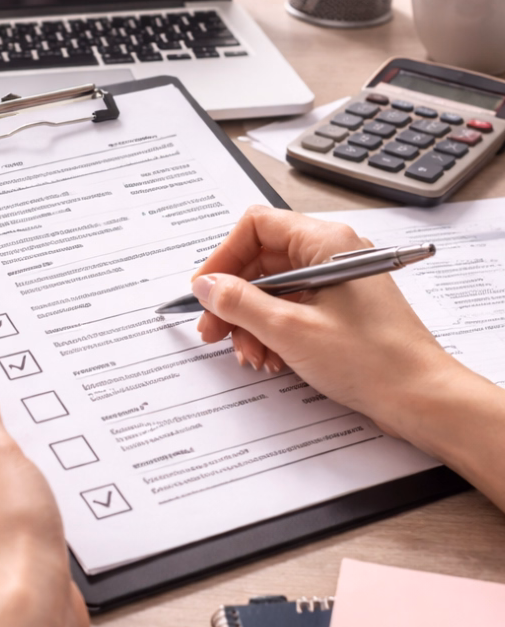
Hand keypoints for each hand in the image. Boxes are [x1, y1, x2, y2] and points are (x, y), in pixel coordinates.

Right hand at [189, 205, 456, 441]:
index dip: (224, 256)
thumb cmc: (374, 360)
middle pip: (261, 261)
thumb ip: (239, 303)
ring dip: (251, 322)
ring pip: (272, 290)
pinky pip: (291, 309)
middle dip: (233, 299)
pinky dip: (272, 332)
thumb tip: (206, 286)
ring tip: (250, 354)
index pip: (256, 227)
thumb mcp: (290, 329)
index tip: (205, 289)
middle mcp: (330, 254)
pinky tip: (270, 358)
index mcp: (324, 243)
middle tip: (213, 330)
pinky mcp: (338, 309)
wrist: (422, 399)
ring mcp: (335, 282)